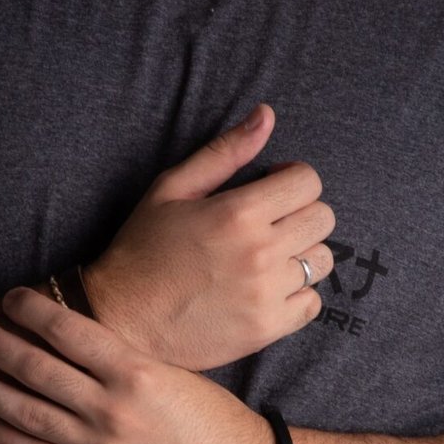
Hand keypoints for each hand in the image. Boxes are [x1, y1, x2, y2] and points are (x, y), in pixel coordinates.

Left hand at [0, 286, 274, 443]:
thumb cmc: (213, 417)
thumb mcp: (174, 372)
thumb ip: (124, 358)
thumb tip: (75, 334)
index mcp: (136, 370)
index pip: (70, 330)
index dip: (32, 310)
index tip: (7, 296)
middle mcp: (114, 407)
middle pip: (37, 369)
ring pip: (28, 413)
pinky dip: (5, 438)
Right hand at [82, 103, 335, 371]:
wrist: (121, 320)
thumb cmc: (143, 248)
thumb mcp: (172, 189)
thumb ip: (225, 151)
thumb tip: (266, 114)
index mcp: (238, 212)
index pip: (307, 182)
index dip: (291, 179)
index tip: (269, 188)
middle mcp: (259, 253)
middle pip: (323, 219)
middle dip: (300, 212)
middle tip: (268, 222)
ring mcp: (266, 294)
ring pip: (322, 261)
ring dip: (300, 254)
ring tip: (265, 257)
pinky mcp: (267, 329)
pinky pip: (312, 303)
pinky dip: (296, 294)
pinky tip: (264, 288)